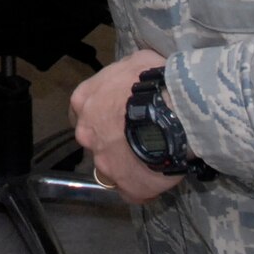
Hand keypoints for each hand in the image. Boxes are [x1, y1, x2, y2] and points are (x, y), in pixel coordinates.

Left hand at [67, 49, 182, 204]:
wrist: (172, 113)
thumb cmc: (152, 81)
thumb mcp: (135, 62)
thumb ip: (124, 76)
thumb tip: (131, 77)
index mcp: (83, 101)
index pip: (81, 113)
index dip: (98, 117)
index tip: (113, 118)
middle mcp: (86, 134)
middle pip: (95, 142)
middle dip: (112, 142)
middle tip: (138, 137)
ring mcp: (103, 163)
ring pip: (111, 168)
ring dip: (126, 165)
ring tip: (152, 158)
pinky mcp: (126, 186)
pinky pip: (131, 191)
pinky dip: (143, 187)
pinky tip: (158, 177)